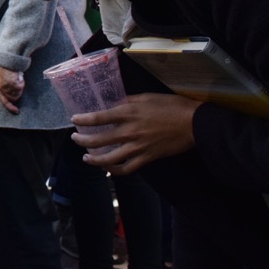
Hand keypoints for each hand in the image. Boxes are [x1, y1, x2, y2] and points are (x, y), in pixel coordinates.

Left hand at [0, 66, 24, 113]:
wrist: (9, 62)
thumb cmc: (8, 71)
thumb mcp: (4, 82)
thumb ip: (7, 90)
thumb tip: (14, 98)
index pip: (4, 102)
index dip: (11, 108)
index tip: (17, 111)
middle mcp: (2, 89)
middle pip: (14, 98)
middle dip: (18, 93)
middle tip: (18, 84)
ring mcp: (7, 87)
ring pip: (18, 93)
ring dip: (20, 87)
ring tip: (17, 79)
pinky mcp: (13, 84)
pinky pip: (21, 87)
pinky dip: (22, 82)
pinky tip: (19, 77)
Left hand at [71, 92, 199, 174]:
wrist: (194, 123)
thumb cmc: (171, 106)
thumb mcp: (147, 97)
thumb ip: (128, 100)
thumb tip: (115, 102)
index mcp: (128, 113)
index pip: (99, 117)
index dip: (83, 120)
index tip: (74, 120)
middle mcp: (129, 131)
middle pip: (99, 140)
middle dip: (82, 140)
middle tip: (75, 138)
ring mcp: (138, 147)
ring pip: (109, 158)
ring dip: (94, 159)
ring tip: (86, 158)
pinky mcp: (147, 158)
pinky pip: (127, 168)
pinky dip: (115, 171)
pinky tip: (108, 169)